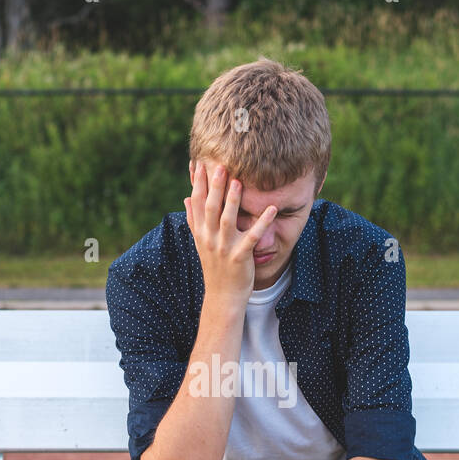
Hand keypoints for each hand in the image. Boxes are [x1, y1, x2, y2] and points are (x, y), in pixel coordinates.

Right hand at [185, 160, 276, 301]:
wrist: (222, 296)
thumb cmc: (215, 267)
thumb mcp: (201, 243)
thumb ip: (194, 219)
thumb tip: (186, 198)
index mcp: (201, 232)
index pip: (196, 203)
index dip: (197, 183)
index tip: (199, 162)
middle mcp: (210, 238)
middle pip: (210, 208)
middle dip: (214, 186)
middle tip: (219, 165)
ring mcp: (224, 248)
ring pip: (228, 220)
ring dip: (233, 201)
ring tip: (238, 181)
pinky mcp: (240, 257)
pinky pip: (252, 237)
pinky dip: (262, 223)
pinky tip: (272, 209)